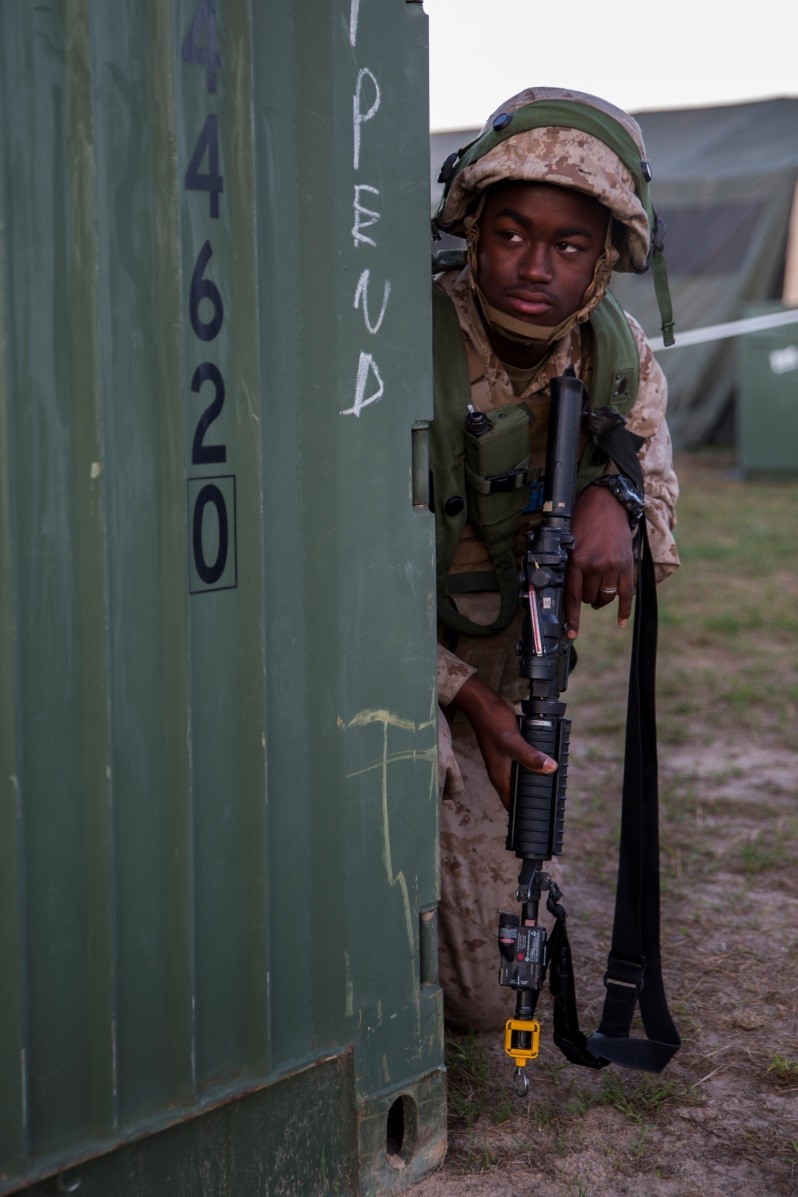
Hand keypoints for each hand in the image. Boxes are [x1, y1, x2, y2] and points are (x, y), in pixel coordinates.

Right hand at [451, 673, 556, 809]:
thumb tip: (550, 769)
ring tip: (553, 787)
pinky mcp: (510, 751)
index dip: (523, 815)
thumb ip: (530, 756)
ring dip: (534, 782)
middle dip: (533, 799)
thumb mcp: (512, 741)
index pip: (511, 805)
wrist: (481, 702)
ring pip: (521, 779)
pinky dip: (533, 767)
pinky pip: (523, 765)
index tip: (539, 820)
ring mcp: (505, 762)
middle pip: (518, 794)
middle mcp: (502, 773)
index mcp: (500, 777)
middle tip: (553, 805)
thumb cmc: (492, 722)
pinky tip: (544, 763)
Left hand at [564, 483, 634, 638]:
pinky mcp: (627, 566)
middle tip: (583, 587)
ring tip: (596, 595)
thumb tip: (558, 592)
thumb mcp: (567, 543)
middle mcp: (596, 565)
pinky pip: (626, 594)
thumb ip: (566, 566)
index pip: (573, 597)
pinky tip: (621, 622)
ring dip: (599, 600)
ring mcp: (613, 567)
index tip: (571, 633)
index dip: (572, 618)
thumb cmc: (582, 521)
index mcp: (577, 560)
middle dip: (584, 597)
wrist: (607, 504)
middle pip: (589, 598)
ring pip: (605, 598)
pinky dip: (624, 610)